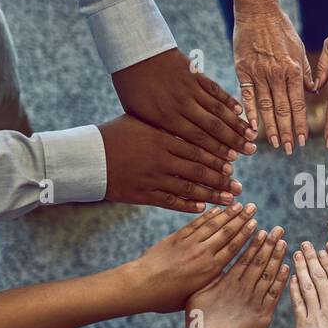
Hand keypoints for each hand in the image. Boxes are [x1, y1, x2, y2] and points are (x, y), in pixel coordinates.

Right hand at [99, 113, 243, 211]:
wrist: (88, 158)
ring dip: (212, 195)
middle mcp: (161, 158)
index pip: (198, 147)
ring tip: (229, 199)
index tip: (234, 162)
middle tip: (239, 185)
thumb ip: (166, 124)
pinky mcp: (144, 195)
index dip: (218, 156)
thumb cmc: (114, 135)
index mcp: (162, 137)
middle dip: (222, 178)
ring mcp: (153, 178)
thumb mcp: (141, 122)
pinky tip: (204, 207)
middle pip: (199, 169)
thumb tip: (191, 119)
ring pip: (189, 188)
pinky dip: (189, 205)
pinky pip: (171, 202)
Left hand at [113, 47, 257, 162]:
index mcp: (166, 117)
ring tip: (251, 136)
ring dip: (237, 124)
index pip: (197, 139)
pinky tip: (240, 110)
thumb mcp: (138, 114)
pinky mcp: (195, 75)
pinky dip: (229, 101)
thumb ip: (159, 131)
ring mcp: (190, 88)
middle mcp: (182, 104)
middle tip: (250, 153)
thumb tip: (177, 150)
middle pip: (213, 127)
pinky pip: (216, 90)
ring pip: (218, 109)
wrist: (134, 50)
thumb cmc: (131, 86)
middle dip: (233, 142)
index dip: (216, 152)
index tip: (231, 163)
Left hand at [123, 202, 257, 312]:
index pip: (234, 248)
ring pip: (213, 225)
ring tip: (238, 204)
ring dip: (227, 213)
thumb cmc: (166, 297)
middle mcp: (203, 254)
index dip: (246, 234)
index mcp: (210, 270)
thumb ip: (210, 284)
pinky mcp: (177, 238)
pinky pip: (196, 224)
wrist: (141, 286)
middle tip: (252, 207)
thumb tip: (222, 278)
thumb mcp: (195, 295)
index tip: (256, 224)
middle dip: (241, 218)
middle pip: (227, 232)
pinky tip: (215, 209)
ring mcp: (190, 244)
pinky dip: (207, 215)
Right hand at [186, 225, 288, 327]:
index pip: (244, 258)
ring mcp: (255, 300)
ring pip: (269, 274)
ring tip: (284, 243)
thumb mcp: (198, 295)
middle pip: (260, 262)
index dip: (254, 243)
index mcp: (228, 282)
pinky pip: (275, 294)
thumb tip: (214, 265)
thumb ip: (209, 280)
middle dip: (270, 244)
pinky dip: (282, 280)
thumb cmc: (200, 321)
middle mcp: (244, 287)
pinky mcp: (264, 314)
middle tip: (279, 229)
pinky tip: (287, 268)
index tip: (262, 230)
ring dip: (277, 258)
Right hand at [233, 0, 311, 153]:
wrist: (257, 10)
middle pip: (283, 109)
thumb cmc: (281, 28)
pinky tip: (252, 128)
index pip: (298, 103)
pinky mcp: (242, 70)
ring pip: (265, 106)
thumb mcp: (299, 48)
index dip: (300, 124)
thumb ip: (307, 72)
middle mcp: (277, 74)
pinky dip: (249, 113)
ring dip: (270, 127)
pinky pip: (246, 96)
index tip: (302, 141)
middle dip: (286, 132)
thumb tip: (314, 91)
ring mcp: (258, 73)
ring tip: (273, 144)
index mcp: (294, 69)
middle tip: (288, 150)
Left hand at [290, 240, 327, 327]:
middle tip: (307, 244)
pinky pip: (297, 302)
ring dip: (302, 268)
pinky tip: (292, 276)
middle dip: (313, 258)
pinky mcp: (303, 325)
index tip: (326, 248)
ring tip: (297, 254)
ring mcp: (316, 315)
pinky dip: (294, 288)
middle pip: (321, 276)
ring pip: (308, 285)